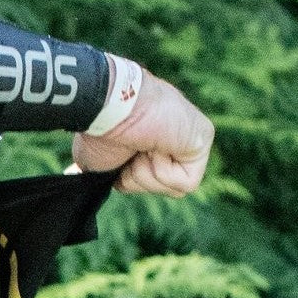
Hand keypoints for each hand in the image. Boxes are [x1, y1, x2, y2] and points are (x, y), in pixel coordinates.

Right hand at [72, 68, 212, 197]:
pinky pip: (185, 183)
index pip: (148, 180)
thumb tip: (95, 176)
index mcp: (152, 137)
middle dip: (138, 176)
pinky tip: (154, 146)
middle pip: (161, 187)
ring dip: (147, 172)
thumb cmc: (99, 130)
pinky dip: (162, 171)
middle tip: (131, 150)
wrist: (107, 110)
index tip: (119, 153)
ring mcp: (190, 138)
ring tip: (141, 145)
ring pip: (172, 188)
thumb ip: (115, 170)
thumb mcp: (104, 160)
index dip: (128, 178)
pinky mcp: (202, 141)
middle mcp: (174, 136)